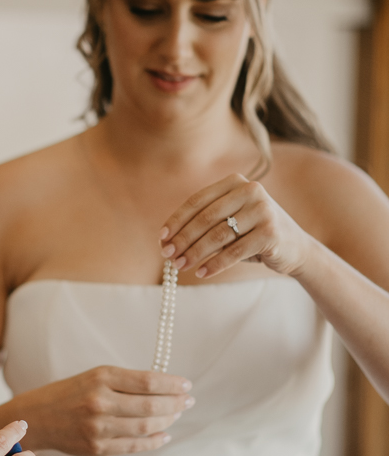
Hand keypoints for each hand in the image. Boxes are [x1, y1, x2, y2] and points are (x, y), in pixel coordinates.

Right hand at [24, 367, 192, 455]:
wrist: (37, 418)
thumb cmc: (70, 393)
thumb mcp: (94, 376)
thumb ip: (125, 381)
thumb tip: (164, 387)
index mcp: (101, 378)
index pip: (147, 381)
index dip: (172, 384)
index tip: (186, 384)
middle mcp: (99, 402)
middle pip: (151, 405)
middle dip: (176, 403)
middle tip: (188, 401)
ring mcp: (98, 428)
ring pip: (146, 426)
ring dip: (167, 421)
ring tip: (175, 415)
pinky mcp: (97, 448)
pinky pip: (134, 446)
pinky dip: (154, 441)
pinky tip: (164, 435)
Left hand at [160, 174, 312, 278]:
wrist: (295, 248)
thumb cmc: (253, 235)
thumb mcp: (230, 222)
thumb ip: (205, 224)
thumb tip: (167, 241)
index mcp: (236, 182)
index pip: (198, 200)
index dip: (177, 220)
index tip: (161, 238)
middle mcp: (250, 190)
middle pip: (206, 218)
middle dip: (183, 239)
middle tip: (168, 256)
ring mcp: (262, 210)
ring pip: (218, 235)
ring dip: (195, 253)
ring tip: (180, 266)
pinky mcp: (270, 232)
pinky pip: (234, 251)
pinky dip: (215, 264)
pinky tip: (202, 273)